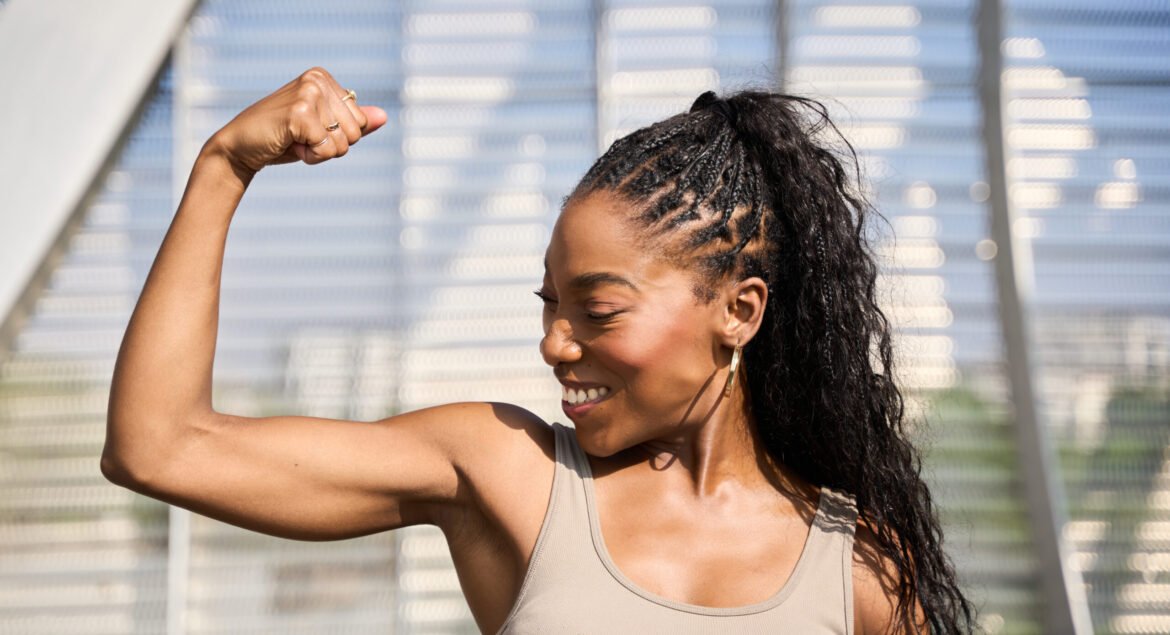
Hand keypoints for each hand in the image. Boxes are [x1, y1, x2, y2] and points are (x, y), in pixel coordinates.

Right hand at [205, 67, 387, 175]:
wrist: (240, 147)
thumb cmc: (282, 139)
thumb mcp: (322, 130)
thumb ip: (353, 124)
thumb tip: (384, 117)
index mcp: (323, 78)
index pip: (361, 120)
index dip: (338, 137)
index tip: (309, 130)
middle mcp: (316, 80)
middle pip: (356, 132)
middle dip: (331, 145)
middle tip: (301, 137)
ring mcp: (308, 94)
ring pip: (344, 143)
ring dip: (320, 152)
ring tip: (294, 140)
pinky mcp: (300, 113)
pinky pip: (328, 149)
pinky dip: (311, 156)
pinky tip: (289, 144)